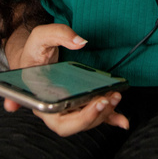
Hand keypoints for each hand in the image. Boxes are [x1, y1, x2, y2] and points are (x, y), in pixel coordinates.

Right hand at [3, 23, 128, 134]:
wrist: (36, 56)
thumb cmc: (34, 50)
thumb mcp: (40, 36)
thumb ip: (58, 34)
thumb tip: (80, 42)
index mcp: (41, 100)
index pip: (57, 118)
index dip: (76, 118)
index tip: (92, 102)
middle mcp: (54, 109)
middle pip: (74, 124)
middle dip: (93, 115)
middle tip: (105, 100)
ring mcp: (68, 107)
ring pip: (86, 120)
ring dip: (104, 113)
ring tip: (115, 96)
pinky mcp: (79, 103)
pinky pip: (94, 115)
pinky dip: (109, 118)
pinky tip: (122, 120)